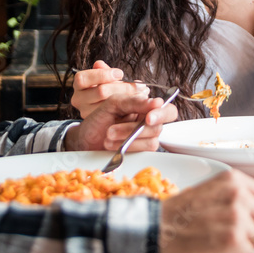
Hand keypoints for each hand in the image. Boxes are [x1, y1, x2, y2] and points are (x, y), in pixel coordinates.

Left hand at [64, 91, 178, 151]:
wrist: (86, 137)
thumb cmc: (100, 118)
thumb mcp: (114, 103)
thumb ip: (134, 101)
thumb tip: (157, 102)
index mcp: (146, 108)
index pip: (168, 110)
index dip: (162, 114)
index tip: (148, 118)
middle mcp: (149, 123)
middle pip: (158, 127)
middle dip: (134, 128)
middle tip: (114, 129)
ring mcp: (146, 138)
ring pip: (151, 140)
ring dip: (127, 137)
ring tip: (108, 134)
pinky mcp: (140, 151)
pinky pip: (143, 150)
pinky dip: (127, 146)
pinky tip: (112, 144)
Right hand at [72, 60, 145, 118]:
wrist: (102, 109)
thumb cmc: (106, 87)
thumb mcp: (105, 78)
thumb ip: (104, 71)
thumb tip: (99, 64)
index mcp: (79, 85)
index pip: (83, 79)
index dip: (103, 74)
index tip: (121, 74)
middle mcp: (78, 99)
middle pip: (101, 91)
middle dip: (124, 87)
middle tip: (141, 85)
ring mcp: (85, 112)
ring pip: (108, 104)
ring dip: (129, 98)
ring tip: (143, 93)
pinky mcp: (97, 123)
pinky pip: (114, 116)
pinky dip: (128, 108)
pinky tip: (139, 103)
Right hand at [159, 170, 253, 252]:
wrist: (157, 228)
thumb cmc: (178, 213)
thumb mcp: (210, 189)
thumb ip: (234, 195)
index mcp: (233, 180)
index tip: (251, 218)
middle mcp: (238, 195)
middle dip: (252, 228)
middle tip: (231, 231)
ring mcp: (237, 218)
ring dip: (242, 243)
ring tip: (220, 239)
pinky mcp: (233, 240)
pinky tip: (219, 250)